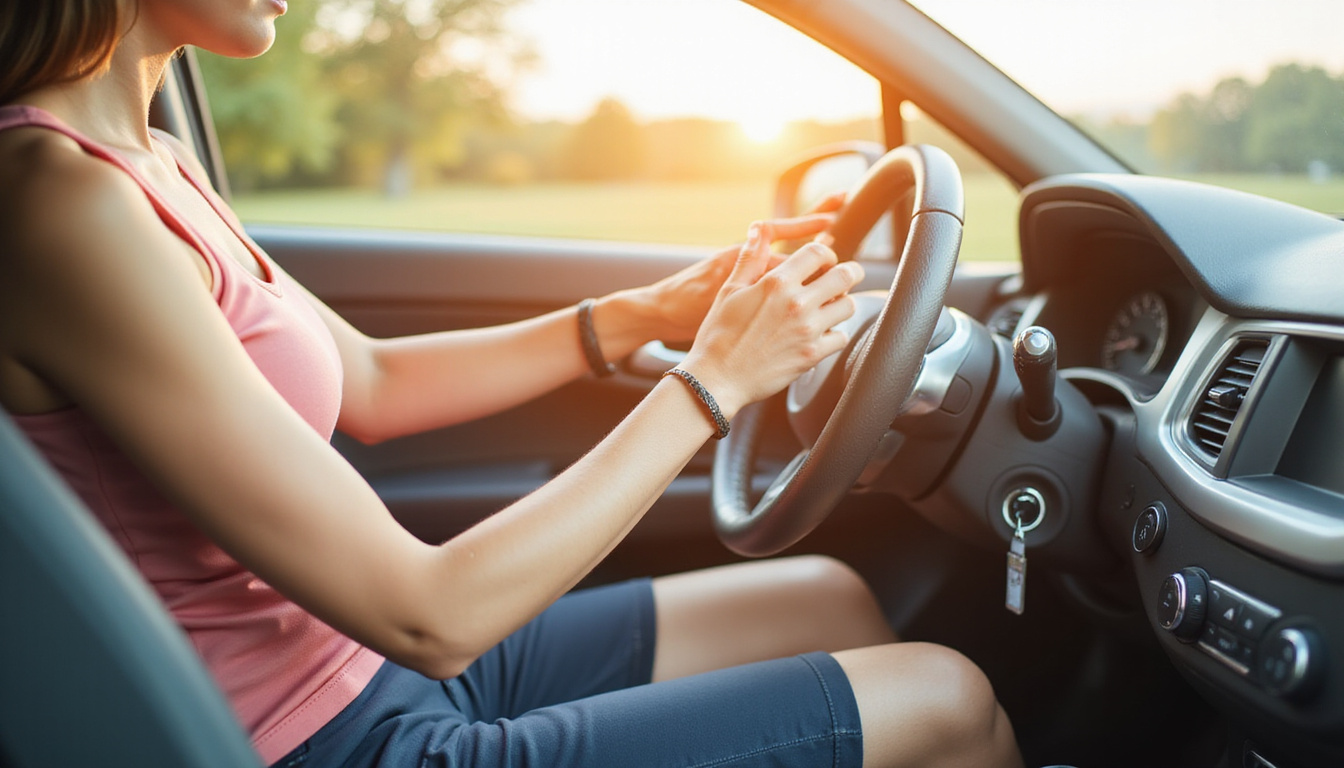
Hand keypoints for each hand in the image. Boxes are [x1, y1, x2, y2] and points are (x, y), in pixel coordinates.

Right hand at [678, 223, 863, 417]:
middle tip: (845, 277)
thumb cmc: (719, 334)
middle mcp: (797, 303)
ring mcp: (807, 330)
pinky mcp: (812, 355)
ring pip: (848, 306)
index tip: (824, 262)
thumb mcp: (729, 290)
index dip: (826, 254)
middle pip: (845, 276)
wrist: (717, 378)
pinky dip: (834, 334)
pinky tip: (820, 334)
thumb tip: (757, 229)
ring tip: (829, 307)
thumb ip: (751, 258)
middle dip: (850, 273)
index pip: (818, 253)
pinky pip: (840, 337)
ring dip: (841, 304)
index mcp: (777, 282)